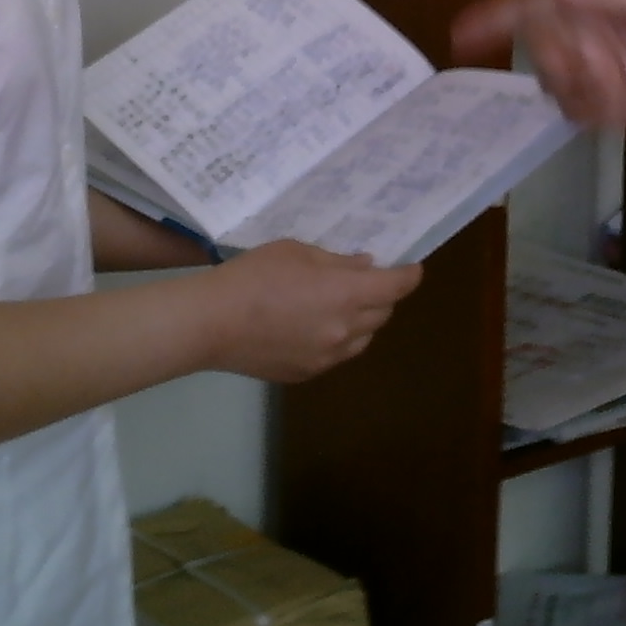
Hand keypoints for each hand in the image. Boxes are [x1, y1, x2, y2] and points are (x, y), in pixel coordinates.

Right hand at [205, 241, 421, 382]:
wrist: (213, 323)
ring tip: (339, 305)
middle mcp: (345, 330)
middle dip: (381, 296)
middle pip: (382, 314)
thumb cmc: (254, 276)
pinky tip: (313, 327)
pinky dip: (337, 339)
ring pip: (363, 338)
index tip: (412, 268)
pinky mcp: (308, 373)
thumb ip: (336, 262)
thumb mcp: (296, 252)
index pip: (395, 287)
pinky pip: (337, 354)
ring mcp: (327, 357)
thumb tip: (364, 268)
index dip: (409, 276)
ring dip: (362, 320)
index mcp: (346, 294)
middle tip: (365, 281)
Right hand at [452, 0, 625, 133]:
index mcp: (589, 2)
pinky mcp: (603, 109)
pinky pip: (570, 111)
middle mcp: (583, 36)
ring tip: (611, 79)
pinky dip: (583, 106)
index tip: (461, 32)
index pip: (531, 7)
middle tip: (589, 56)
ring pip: (549, 81)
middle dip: (553, 53)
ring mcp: (592, 74)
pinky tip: (614, 100)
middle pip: (536, 46)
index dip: (494, 18)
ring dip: (571, 81)